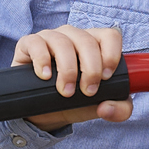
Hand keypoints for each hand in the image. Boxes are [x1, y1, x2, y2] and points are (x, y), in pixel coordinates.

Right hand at [10, 24, 132, 127]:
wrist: (44, 111)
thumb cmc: (75, 101)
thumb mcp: (100, 106)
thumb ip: (119, 110)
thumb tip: (107, 107)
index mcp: (95, 44)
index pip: (110, 36)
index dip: (111, 55)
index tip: (106, 78)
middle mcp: (73, 36)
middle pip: (87, 41)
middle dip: (90, 69)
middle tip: (87, 91)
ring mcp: (51, 37)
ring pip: (63, 42)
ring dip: (67, 69)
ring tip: (66, 91)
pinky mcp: (29, 44)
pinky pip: (36, 43)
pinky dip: (42, 60)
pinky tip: (45, 76)